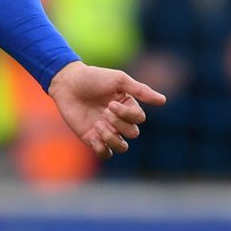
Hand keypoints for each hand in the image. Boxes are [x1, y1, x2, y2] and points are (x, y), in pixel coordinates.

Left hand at [47, 61, 166, 157]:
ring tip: (98, 125)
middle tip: (104, 110)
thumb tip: (163, 100)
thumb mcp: (119, 80)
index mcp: (128, 106)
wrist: (68, 84)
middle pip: (132, 133)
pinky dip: (102, 148)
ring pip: (121, 147)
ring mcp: (106, 130)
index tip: (111, 102)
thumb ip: (141, 90)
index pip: (139, 119)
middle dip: (119, 123)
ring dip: (112, 137)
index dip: (127, 114)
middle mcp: (119, 120)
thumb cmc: (94, 78)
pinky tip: (94, 134)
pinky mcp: (92, 138)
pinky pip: (105, 153)